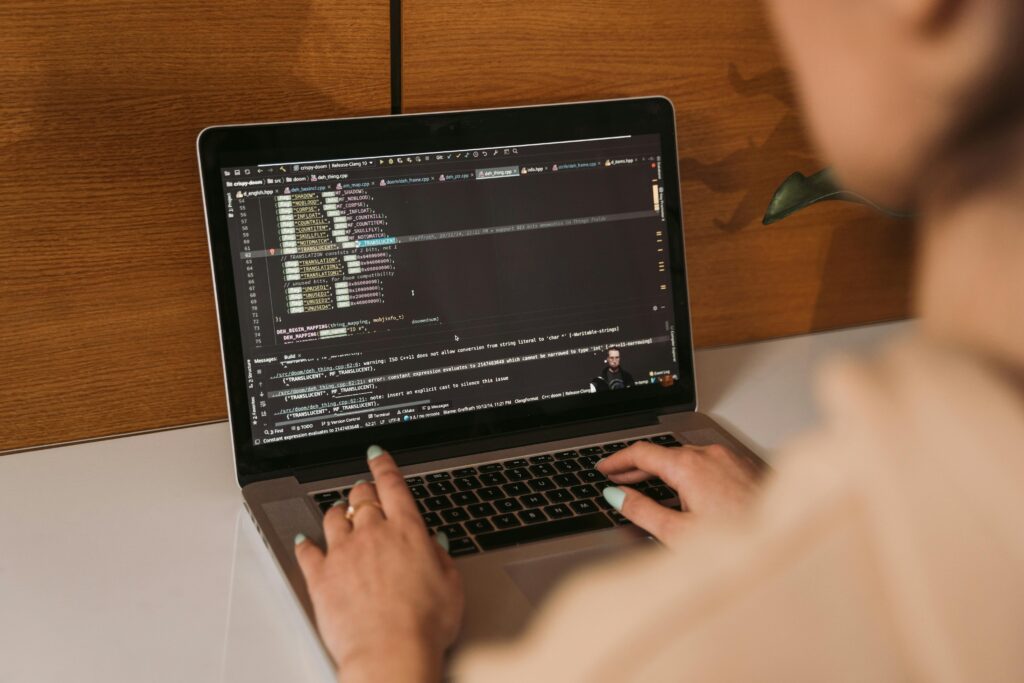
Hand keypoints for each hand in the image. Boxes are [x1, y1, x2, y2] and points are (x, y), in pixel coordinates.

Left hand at [294, 446, 463, 682]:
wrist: (390, 652)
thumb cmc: (424, 625)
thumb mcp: (451, 586)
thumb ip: (440, 559)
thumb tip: (434, 544)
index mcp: (407, 531)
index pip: (393, 485)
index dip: (384, 465)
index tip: (377, 455)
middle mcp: (373, 534)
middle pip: (361, 497)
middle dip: (362, 490)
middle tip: (364, 492)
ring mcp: (343, 553)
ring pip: (333, 517)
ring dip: (336, 512)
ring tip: (338, 514)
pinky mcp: (321, 577)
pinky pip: (307, 551)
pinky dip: (305, 543)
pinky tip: (304, 542)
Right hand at [596, 442, 759, 545]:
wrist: (784, 541)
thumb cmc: (738, 542)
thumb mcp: (677, 532)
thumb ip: (642, 511)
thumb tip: (616, 497)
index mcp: (689, 465)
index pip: (642, 452)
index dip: (617, 460)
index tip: (604, 468)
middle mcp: (710, 454)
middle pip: (664, 454)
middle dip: (638, 467)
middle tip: (617, 479)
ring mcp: (729, 459)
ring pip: (687, 458)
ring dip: (664, 470)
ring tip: (646, 486)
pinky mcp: (744, 468)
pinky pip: (708, 464)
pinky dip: (688, 473)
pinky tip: (685, 492)